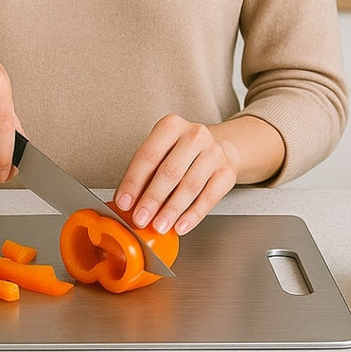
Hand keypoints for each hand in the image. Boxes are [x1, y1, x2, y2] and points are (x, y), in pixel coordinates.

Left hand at [114, 114, 237, 236]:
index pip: (148, 155)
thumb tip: (128, 203)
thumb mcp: (161, 153)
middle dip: (152, 199)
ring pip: (190, 186)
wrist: (217, 147)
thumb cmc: (181, 152)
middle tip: (140, 218)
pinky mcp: (226, 172)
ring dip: (172, 210)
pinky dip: (193, 215)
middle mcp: (194, 135)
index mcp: (171, 126)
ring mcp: (214, 153)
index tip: (124, 202)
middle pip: (170, 171)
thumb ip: (144, 175)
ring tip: (159, 225)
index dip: (134, 181)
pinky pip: (209, 197)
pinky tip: (181, 225)